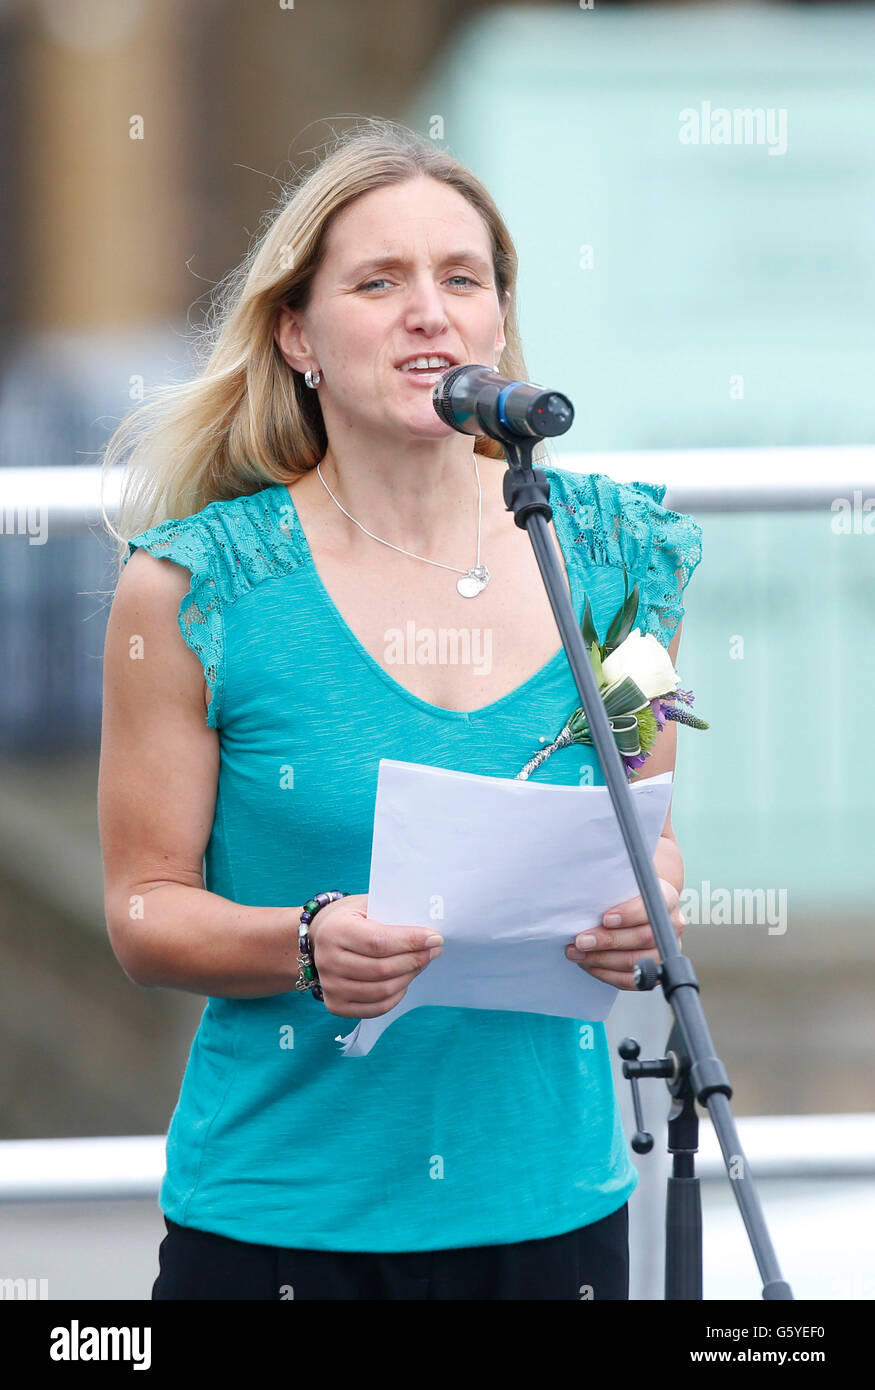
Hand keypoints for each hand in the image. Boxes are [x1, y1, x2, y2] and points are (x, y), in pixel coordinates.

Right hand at [308, 894, 443, 1017]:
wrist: (318, 937)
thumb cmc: (350, 918)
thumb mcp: (366, 905)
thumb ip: (393, 914)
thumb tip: (428, 932)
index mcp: (335, 930)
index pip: (378, 942)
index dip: (410, 942)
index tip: (435, 938)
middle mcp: (327, 960)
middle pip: (382, 969)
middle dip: (415, 960)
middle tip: (434, 950)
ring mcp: (330, 986)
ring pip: (382, 991)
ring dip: (409, 977)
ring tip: (421, 963)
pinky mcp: (336, 1005)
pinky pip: (376, 1007)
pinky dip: (397, 995)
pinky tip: (405, 980)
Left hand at [564, 878, 685, 989]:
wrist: (640, 905)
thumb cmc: (627, 895)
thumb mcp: (624, 884)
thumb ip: (613, 891)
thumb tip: (586, 904)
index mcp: (665, 898)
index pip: (650, 908)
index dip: (628, 915)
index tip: (606, 918)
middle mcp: (671, 926)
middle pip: (642, 938)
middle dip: (607, 940)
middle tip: (581, 940)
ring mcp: (665, 951)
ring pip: (635, 961)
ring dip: (601, 959)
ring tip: (578, 953)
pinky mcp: (655, 971)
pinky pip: (631, 980)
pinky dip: (606, 974)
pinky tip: (589, 964)